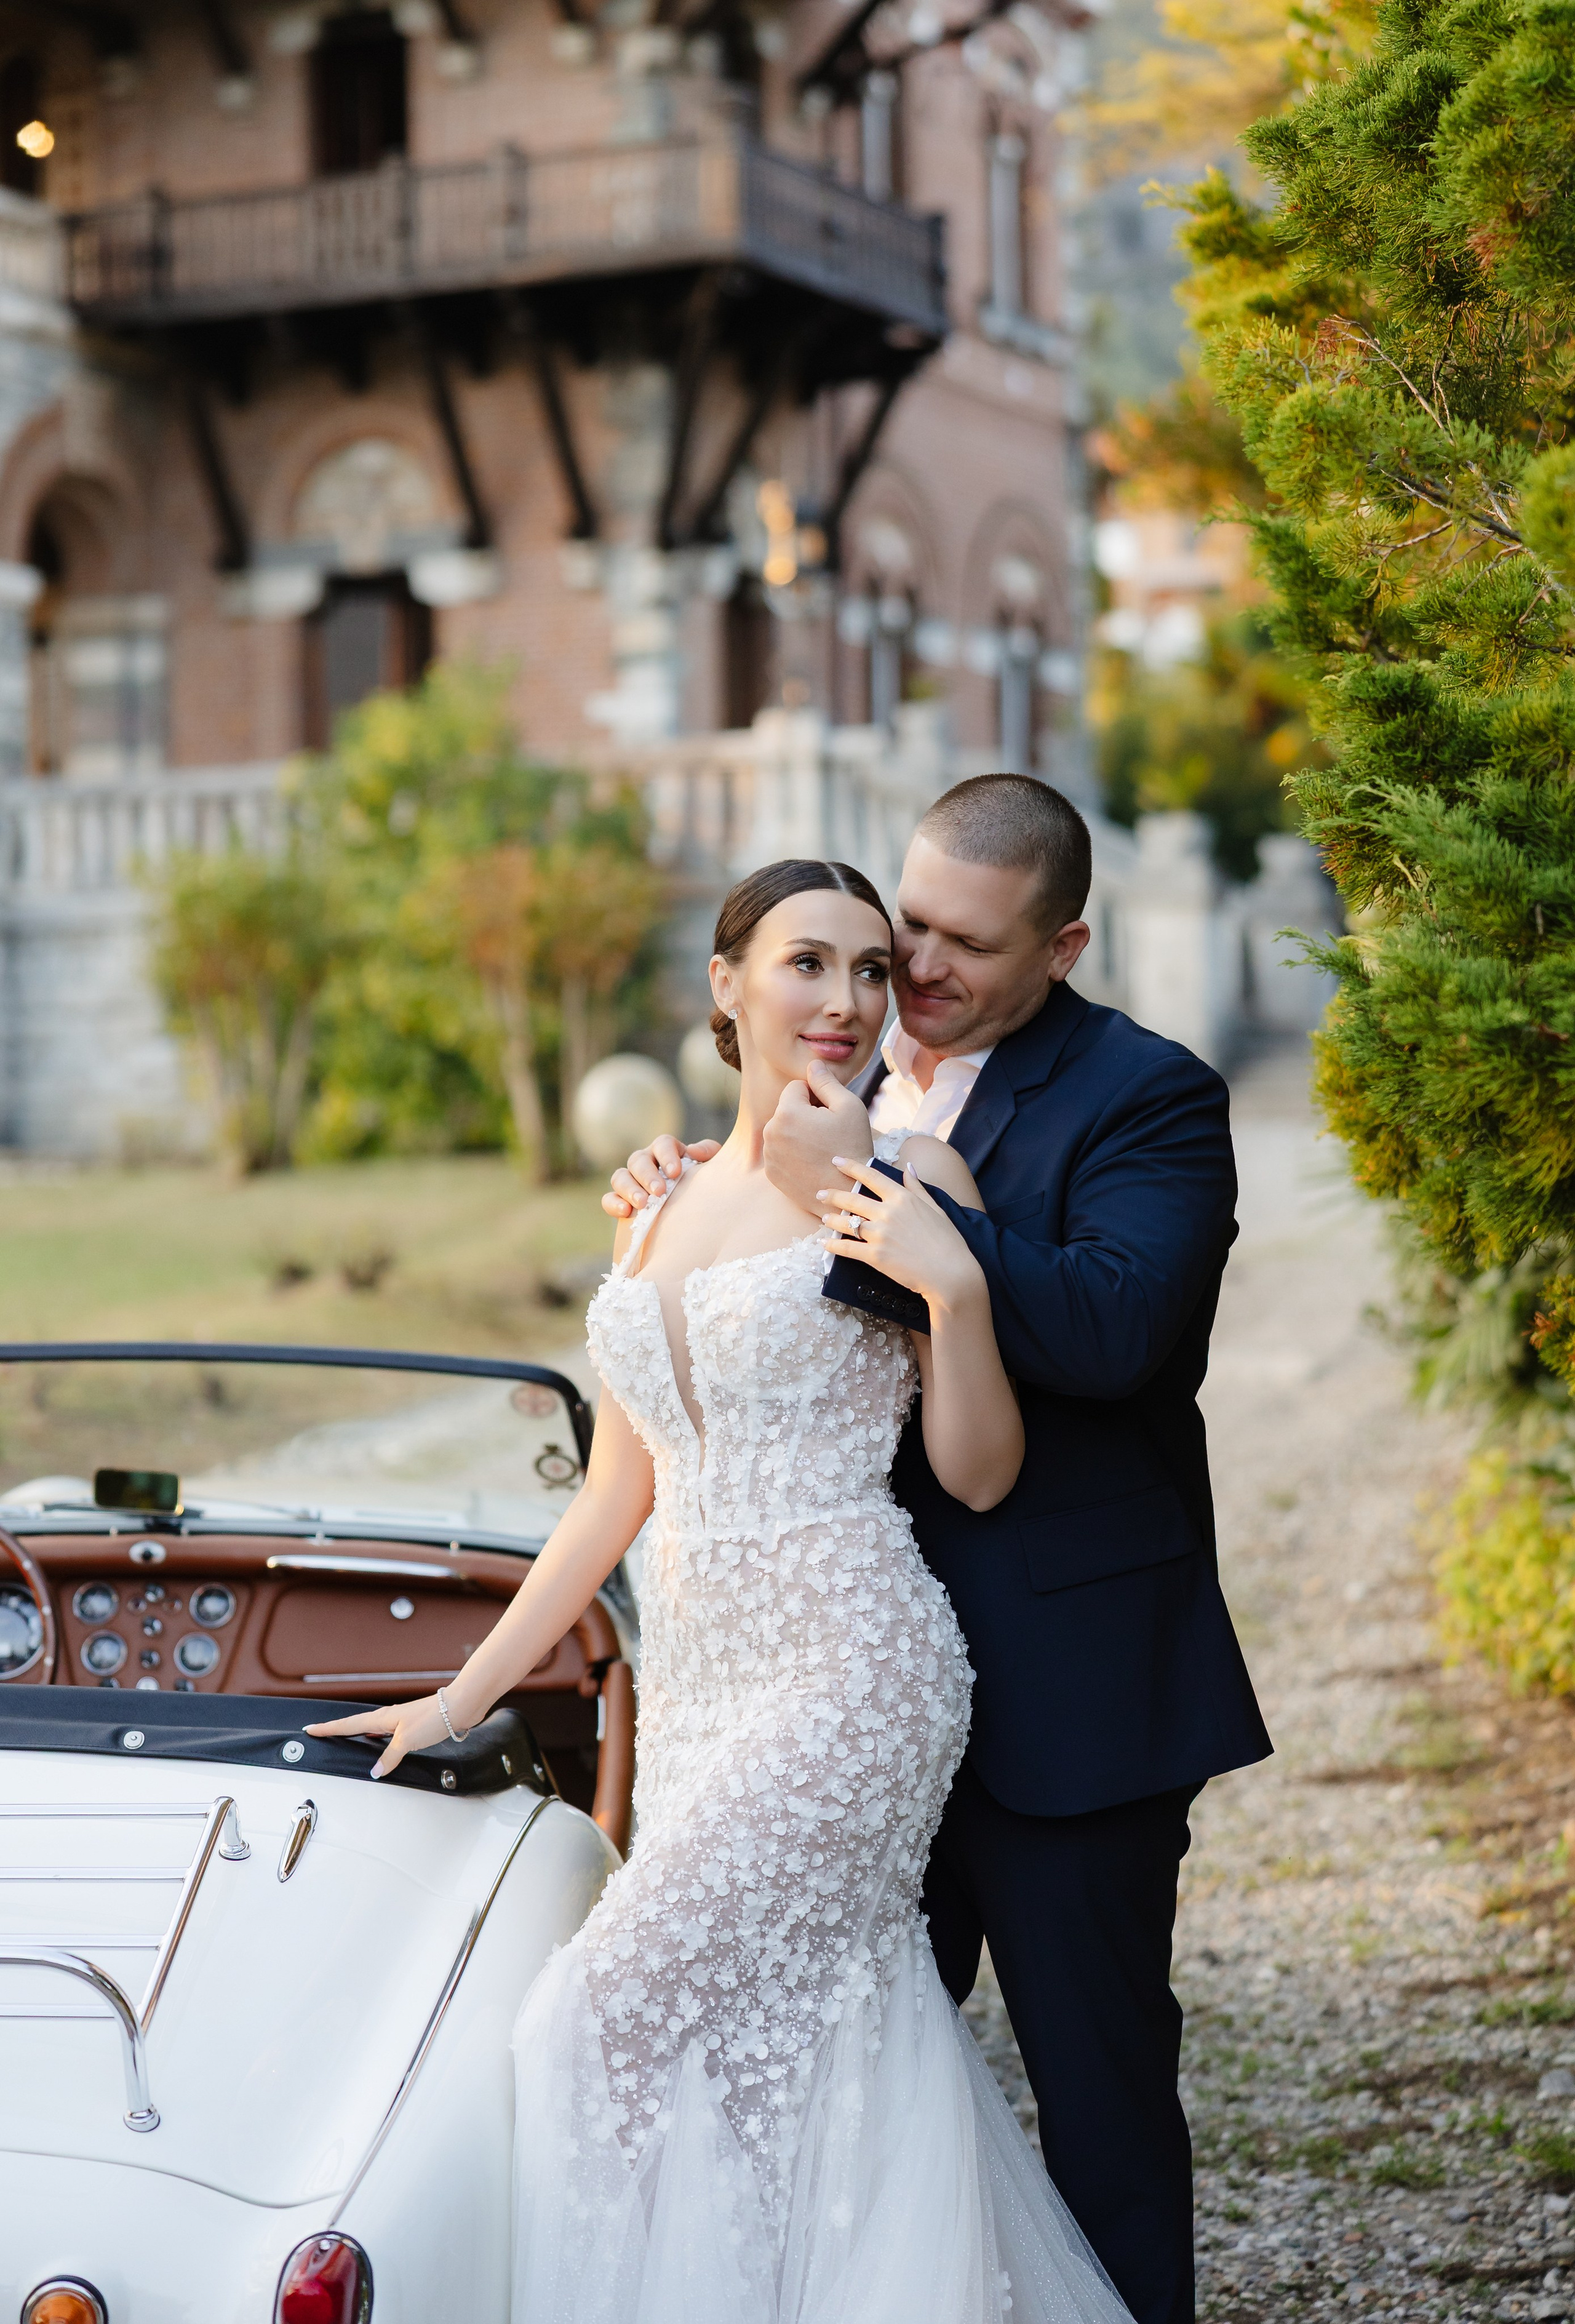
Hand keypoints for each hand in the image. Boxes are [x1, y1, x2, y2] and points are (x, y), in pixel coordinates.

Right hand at [305, 1694, 453, 1780]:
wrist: (459, 1708)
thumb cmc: (433, 1718)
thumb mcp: (407, 1741)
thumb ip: (390, 1757)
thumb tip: (375, 1771)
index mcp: (382, 1718)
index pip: (349, 1724)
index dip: (329, 1728)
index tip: (311, 1729)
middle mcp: (388, 1718)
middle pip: (356, 1724)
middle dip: (337, 1730)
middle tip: (320, 1734)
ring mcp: (399, 1721)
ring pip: (371, 1729)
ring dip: (357, 1734)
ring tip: (343, 1740)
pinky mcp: (411, 1727)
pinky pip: (386, 1735)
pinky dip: (376, 1740)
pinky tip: (379, 1746)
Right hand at [602, 1136, 721, 1220]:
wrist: (698, 1214)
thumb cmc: (706, 1186)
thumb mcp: (714, 1168)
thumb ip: (708, 1153)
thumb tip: (692, 1151)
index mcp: (668, 1151)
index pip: (662, 1144)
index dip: (667, 1156)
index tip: (676, 1172)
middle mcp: (647, 1163)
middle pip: (638, 1160)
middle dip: (647, 1175)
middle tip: (659, 1192)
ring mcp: (632, 1182)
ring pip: (619, 1177)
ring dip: (629, 1189)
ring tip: (642, 1204)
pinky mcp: (622, 1201)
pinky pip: (608, 1198)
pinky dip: (613, 1203)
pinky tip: (625, 1212)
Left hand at [764, 1062, 872, 1213]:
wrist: (849, 1192)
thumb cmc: (853, 1146)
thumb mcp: (849, 1106)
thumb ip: (827, 1081)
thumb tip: (812, 1064)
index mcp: (787, 1112)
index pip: (796, 1087)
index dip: (816, 1096)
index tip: (830, 1113)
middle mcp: (770, 1132)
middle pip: (787, 1108)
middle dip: (805, 1114)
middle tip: (828, 1133)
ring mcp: (769, 1155)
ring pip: (783, 1129)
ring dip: (797, 1133)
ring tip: (821, 1149)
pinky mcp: (771, 1172)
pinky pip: (780, 1150)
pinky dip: (792, 1152)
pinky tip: (812, 1162)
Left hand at [819, 1157, 984, 1316]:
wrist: (951, 1273)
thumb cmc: (948, 1241)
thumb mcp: (936, 1208)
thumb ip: (917, 1187)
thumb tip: (909, 1167)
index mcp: (903, 1198)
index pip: (871, 1177)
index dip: (851, 1167)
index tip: (836, 1161)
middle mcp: (888, 1213)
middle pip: (853, 1199)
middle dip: (833, 1195)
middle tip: (820, 1194)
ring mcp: (880, 1235)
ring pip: (847, 1223)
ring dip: (831, 1220)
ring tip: (823, 1218)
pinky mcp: (875, 1256)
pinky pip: (847, 1249)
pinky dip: (833, 1246)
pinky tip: (825, 1244)